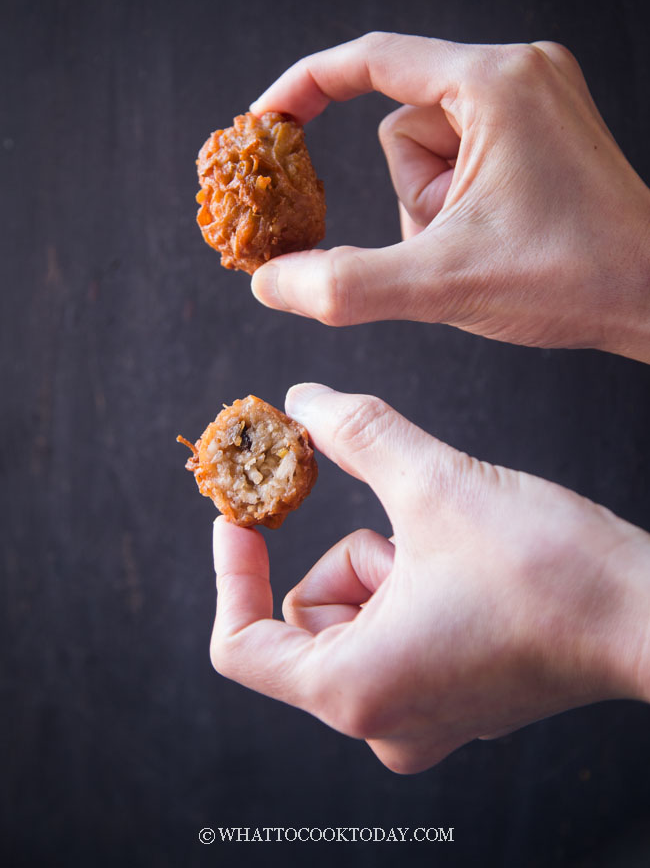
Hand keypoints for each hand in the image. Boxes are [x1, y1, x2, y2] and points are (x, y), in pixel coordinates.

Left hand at [210, 384, 649, 772]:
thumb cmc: (550, 571)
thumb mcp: (435, 482)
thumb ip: (356, 431)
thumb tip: (304, 399)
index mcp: (355, 689)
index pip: (239, 646)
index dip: (232, 573)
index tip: (242, 518)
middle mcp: (383, 720)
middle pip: (312, 617)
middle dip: (353, 558)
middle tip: (411, 531)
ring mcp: (424, 717)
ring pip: (358, 619)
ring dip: (390, 568)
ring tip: (455, 553)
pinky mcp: (458, 701)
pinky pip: (399, 636)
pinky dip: (413, 588)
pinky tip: (471, 568)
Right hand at [249, 33, 649, 363]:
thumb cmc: (574, 277)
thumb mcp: (442, 284)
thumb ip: (343, 285)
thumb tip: (269, 281)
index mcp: (492, 83)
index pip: (369, 60)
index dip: (304, 90)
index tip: (264, 123)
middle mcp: (517, 73)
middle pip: (401, 126)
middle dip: (412, 196)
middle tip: (455, 239)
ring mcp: (533, 99)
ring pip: (429, 149)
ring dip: (435, 206)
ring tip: (483, 241)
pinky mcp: (540, 129)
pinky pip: (463, 156)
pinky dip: (460, 203)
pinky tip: (497, 235)